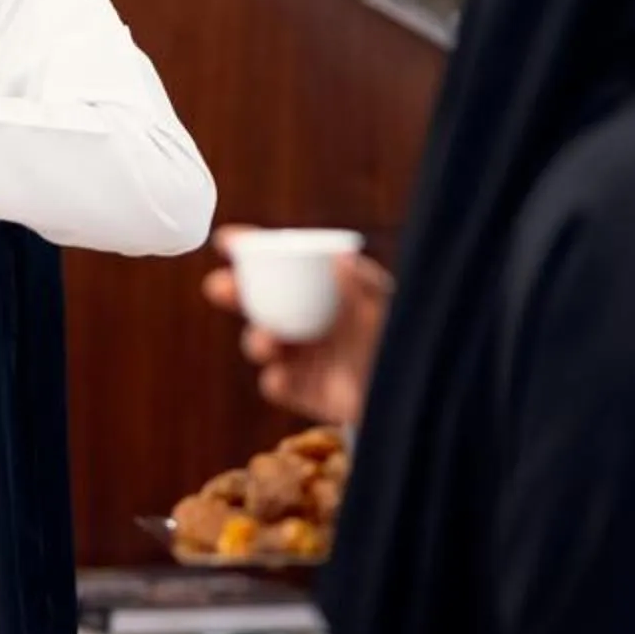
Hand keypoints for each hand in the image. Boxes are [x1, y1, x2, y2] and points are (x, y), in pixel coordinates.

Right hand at [203, 227, 391, 429]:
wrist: (414, 392)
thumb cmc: (401, 338)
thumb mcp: (387, 306)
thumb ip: (364, 284)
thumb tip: (340, 259)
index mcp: (318, 286)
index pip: (279, 261)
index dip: (249, 248)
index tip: (227, 241)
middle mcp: (304, 317)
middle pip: (256, 299)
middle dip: (232, 291)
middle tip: (220, 287)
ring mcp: (301, 354)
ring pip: (262, 342)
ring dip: (256, 339)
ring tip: (267, 340)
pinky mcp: (303, 389)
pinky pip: (277, 383)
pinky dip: (275, 379)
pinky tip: (281, 376)